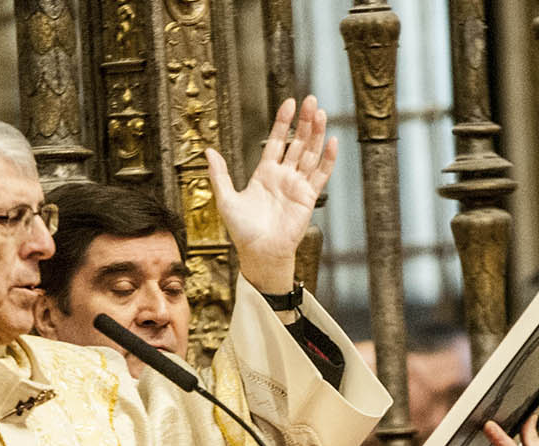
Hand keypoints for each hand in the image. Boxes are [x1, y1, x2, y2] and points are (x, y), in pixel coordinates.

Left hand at [205, 95, 336, 294]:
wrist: (260, 253)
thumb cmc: (243, 231)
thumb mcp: (225, 199)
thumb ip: (219, 174)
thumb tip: (208, 151)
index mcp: (265, 174)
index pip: (277, 141)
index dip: (283, 122)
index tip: (289, 103)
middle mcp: (283, 176)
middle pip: (297, 142)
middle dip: (303, 121)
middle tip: (310, 100)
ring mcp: (297, 185)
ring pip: (310, 154)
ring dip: (316, 133)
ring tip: (320, 112)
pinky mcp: (308, 197)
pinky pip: (320, 174)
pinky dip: (327, 158)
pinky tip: (331, 141)